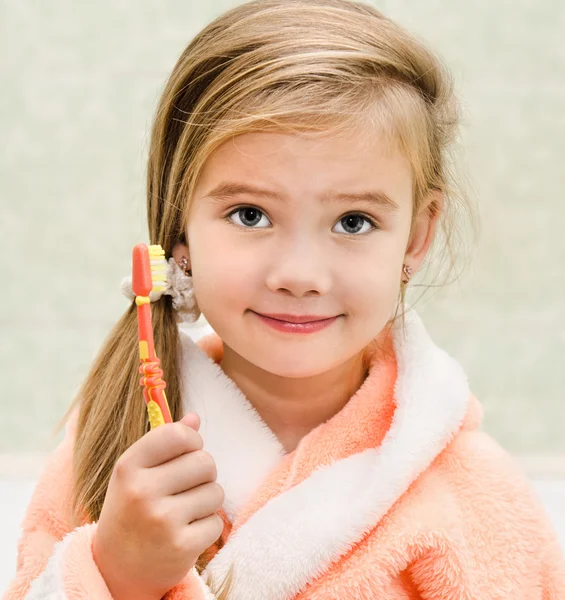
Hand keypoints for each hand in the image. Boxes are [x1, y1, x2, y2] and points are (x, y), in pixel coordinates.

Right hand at [92, 413, 224, 599]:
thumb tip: (195, 417)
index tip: (188, 451)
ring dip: (207, 500)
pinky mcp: (180, 546)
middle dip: (203, 473)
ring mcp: (161, 520)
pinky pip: (216, 522)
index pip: (178, 434)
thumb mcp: (138, 472)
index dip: (192, 440)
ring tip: (184, 511)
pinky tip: (186, 533)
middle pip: (204, 461)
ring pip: (215, 491)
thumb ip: (165, 441)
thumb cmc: (132, 508)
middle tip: (186, 487)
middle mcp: (142, 491)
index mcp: (129, 467)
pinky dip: (207, 527)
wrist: (117, 568)